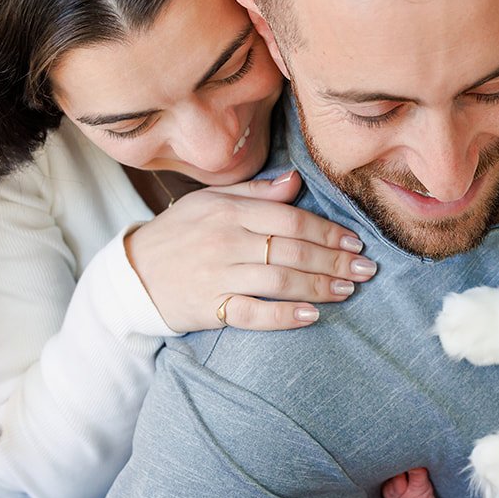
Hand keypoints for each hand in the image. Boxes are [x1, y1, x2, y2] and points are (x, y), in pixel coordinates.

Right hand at [124, 170, 376, 331]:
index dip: (327, 231)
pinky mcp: (209, 308)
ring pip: (279, 281)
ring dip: (319, 286)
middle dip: (334, 261)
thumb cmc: (178, 234)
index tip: (355, 242)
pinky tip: (312, 316)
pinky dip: (284, 316)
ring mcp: (217, 276)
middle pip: (291, 251)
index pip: (289, 219)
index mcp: (228, 211)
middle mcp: (224, 241)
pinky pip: (253, 314)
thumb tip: (296, 181)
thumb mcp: (210, 202)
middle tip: (366, 270)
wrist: (132, 275)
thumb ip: (255, 193)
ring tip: (348, 290)